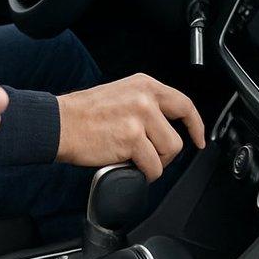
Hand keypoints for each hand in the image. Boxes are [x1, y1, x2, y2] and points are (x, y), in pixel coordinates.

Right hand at [55, 74, 205, 181]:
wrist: (59, 124)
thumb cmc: (83, 114)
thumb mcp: (119, 94)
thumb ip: (144, 104)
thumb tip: (165, 125)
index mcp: (143, 84)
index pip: (183, 104)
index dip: (195, 125)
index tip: (199, 138)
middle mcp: (144, 98)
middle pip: (177, 136)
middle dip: (166, 153)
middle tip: (153, 157)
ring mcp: (139, 117)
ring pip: (168, 153)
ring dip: (153, 162)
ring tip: (133, 159)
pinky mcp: (132, 138)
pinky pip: (153, 167)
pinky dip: (143, 173)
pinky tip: (127, 166)